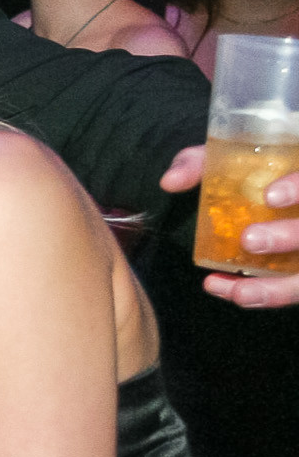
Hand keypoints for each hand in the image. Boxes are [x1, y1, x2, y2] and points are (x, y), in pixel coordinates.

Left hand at [160, 145, 298, 307]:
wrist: (265, 188)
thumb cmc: (248, 171)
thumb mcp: (226, 160)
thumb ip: (199, 164)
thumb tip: (170, 182)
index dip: (298, 189)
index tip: (270, 196)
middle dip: (289, 237)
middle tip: (250, 240)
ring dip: (278, 288)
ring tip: (240, 292)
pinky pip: (294, 289)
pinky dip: (267, 296)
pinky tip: (235, 294)